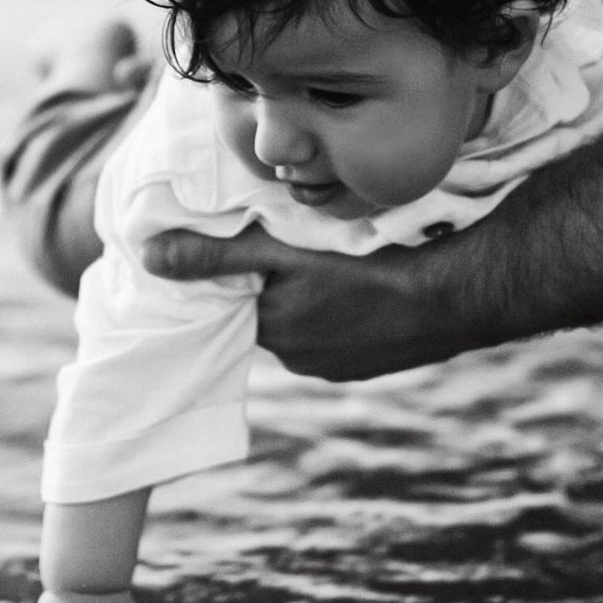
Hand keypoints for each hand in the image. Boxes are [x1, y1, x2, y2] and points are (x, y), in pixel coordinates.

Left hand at [142, 224, 465, 380]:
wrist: (455, 297)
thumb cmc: (368, 272)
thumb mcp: (282, 256)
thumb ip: (217, 256)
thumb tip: (146, 256)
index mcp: (274, 334)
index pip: (236, 301)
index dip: (238, 271)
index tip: (247, 240)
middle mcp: (303, 359)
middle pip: (273, 311)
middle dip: (276, 283)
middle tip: (291, 238)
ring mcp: (343, 364)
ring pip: (311, 320)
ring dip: (315, 294)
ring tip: (334, 256)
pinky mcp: (377, 360)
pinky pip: (347, 329)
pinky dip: (348, 306)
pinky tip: (365, 281)